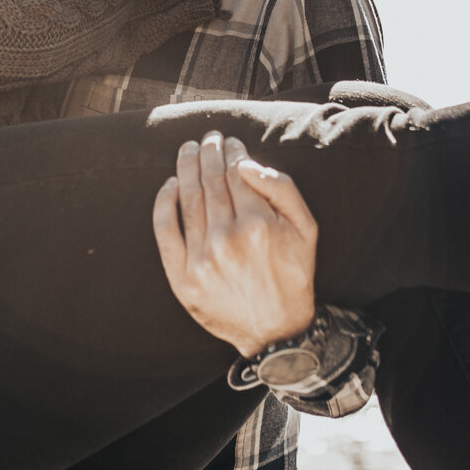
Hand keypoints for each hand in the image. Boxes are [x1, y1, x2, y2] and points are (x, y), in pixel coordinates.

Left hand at [152, 131, 317, 354]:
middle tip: (208, 138)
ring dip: (186, 167)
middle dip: (208, 152)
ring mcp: (201, 259)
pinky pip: (165, 230)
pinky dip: (163, 202)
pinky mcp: (182, 277)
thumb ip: (282, 189)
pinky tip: (169, 185)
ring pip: (187, 199)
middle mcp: (227, 239)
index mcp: (259, 224)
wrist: (276, 330)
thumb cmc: (293, 273)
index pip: (236, 173)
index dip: (232, 152)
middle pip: (210, 181)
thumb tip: (245, 163)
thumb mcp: (306, 228)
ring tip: (188, 150)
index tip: (230, 142)